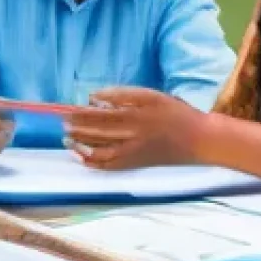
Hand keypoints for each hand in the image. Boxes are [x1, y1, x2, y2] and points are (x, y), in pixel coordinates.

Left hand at [63, 87, 204, 169]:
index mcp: (136, 116)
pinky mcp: (136, 164)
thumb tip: (96, 98)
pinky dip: (94, 162)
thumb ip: (123, 95)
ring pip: (101, 152)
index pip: (102, 115)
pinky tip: (82, 157)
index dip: (83, 114)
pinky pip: (110, 166)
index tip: (69, 110)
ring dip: (82, 146)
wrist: (198, 140)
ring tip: (67, 141)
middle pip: (99, 133)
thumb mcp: (151, 95)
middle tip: (63, 124)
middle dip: (78, 129)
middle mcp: (132, 135)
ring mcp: (133, 153)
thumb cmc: (175, 113)